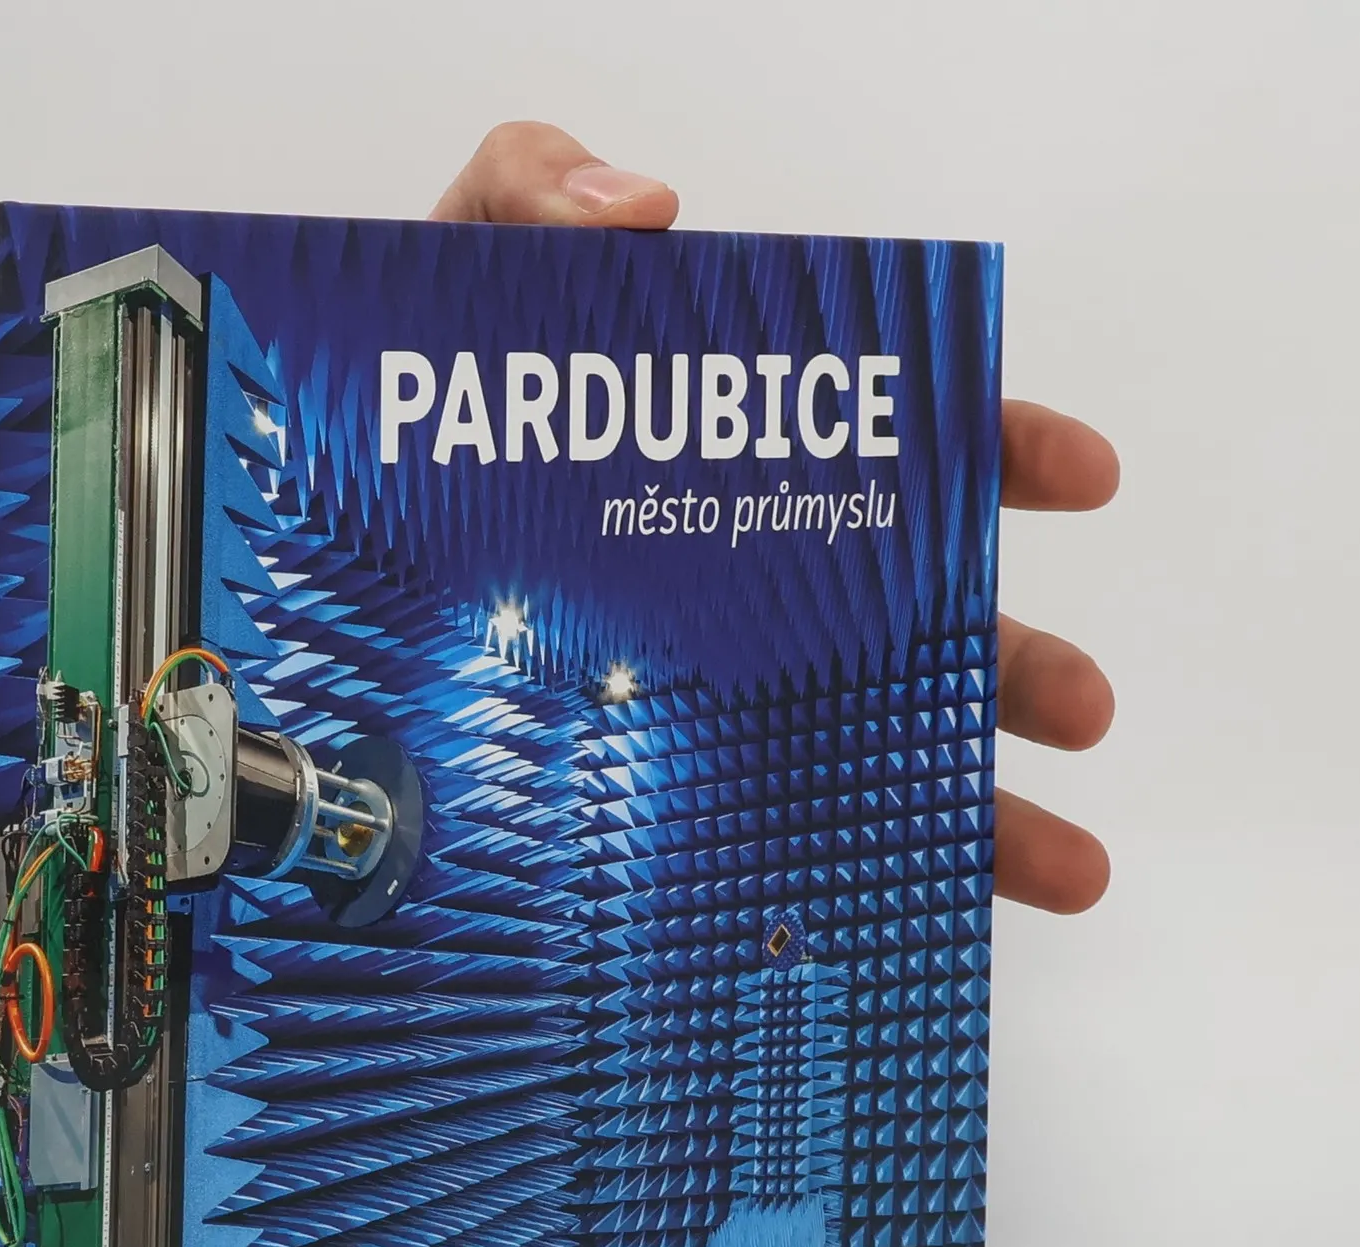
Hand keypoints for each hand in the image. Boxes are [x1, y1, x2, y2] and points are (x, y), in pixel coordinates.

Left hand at [433, 122, 1117, 914]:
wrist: (279, 546)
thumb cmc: (382, 406)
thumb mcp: (446, 264)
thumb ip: (534, 193)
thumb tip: (652, 207)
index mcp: (723, 455)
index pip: (887, 439)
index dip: (988, 449)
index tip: (1076, 476)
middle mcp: (732, 583)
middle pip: (904, 622)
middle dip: (1010, 666)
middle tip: (1080, 709)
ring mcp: (687, 693)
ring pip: (854, 755)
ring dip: (967, 813)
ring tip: (1056, 867)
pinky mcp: (624, 786)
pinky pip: (743, 845)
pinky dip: (821, 893)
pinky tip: (891, 940)